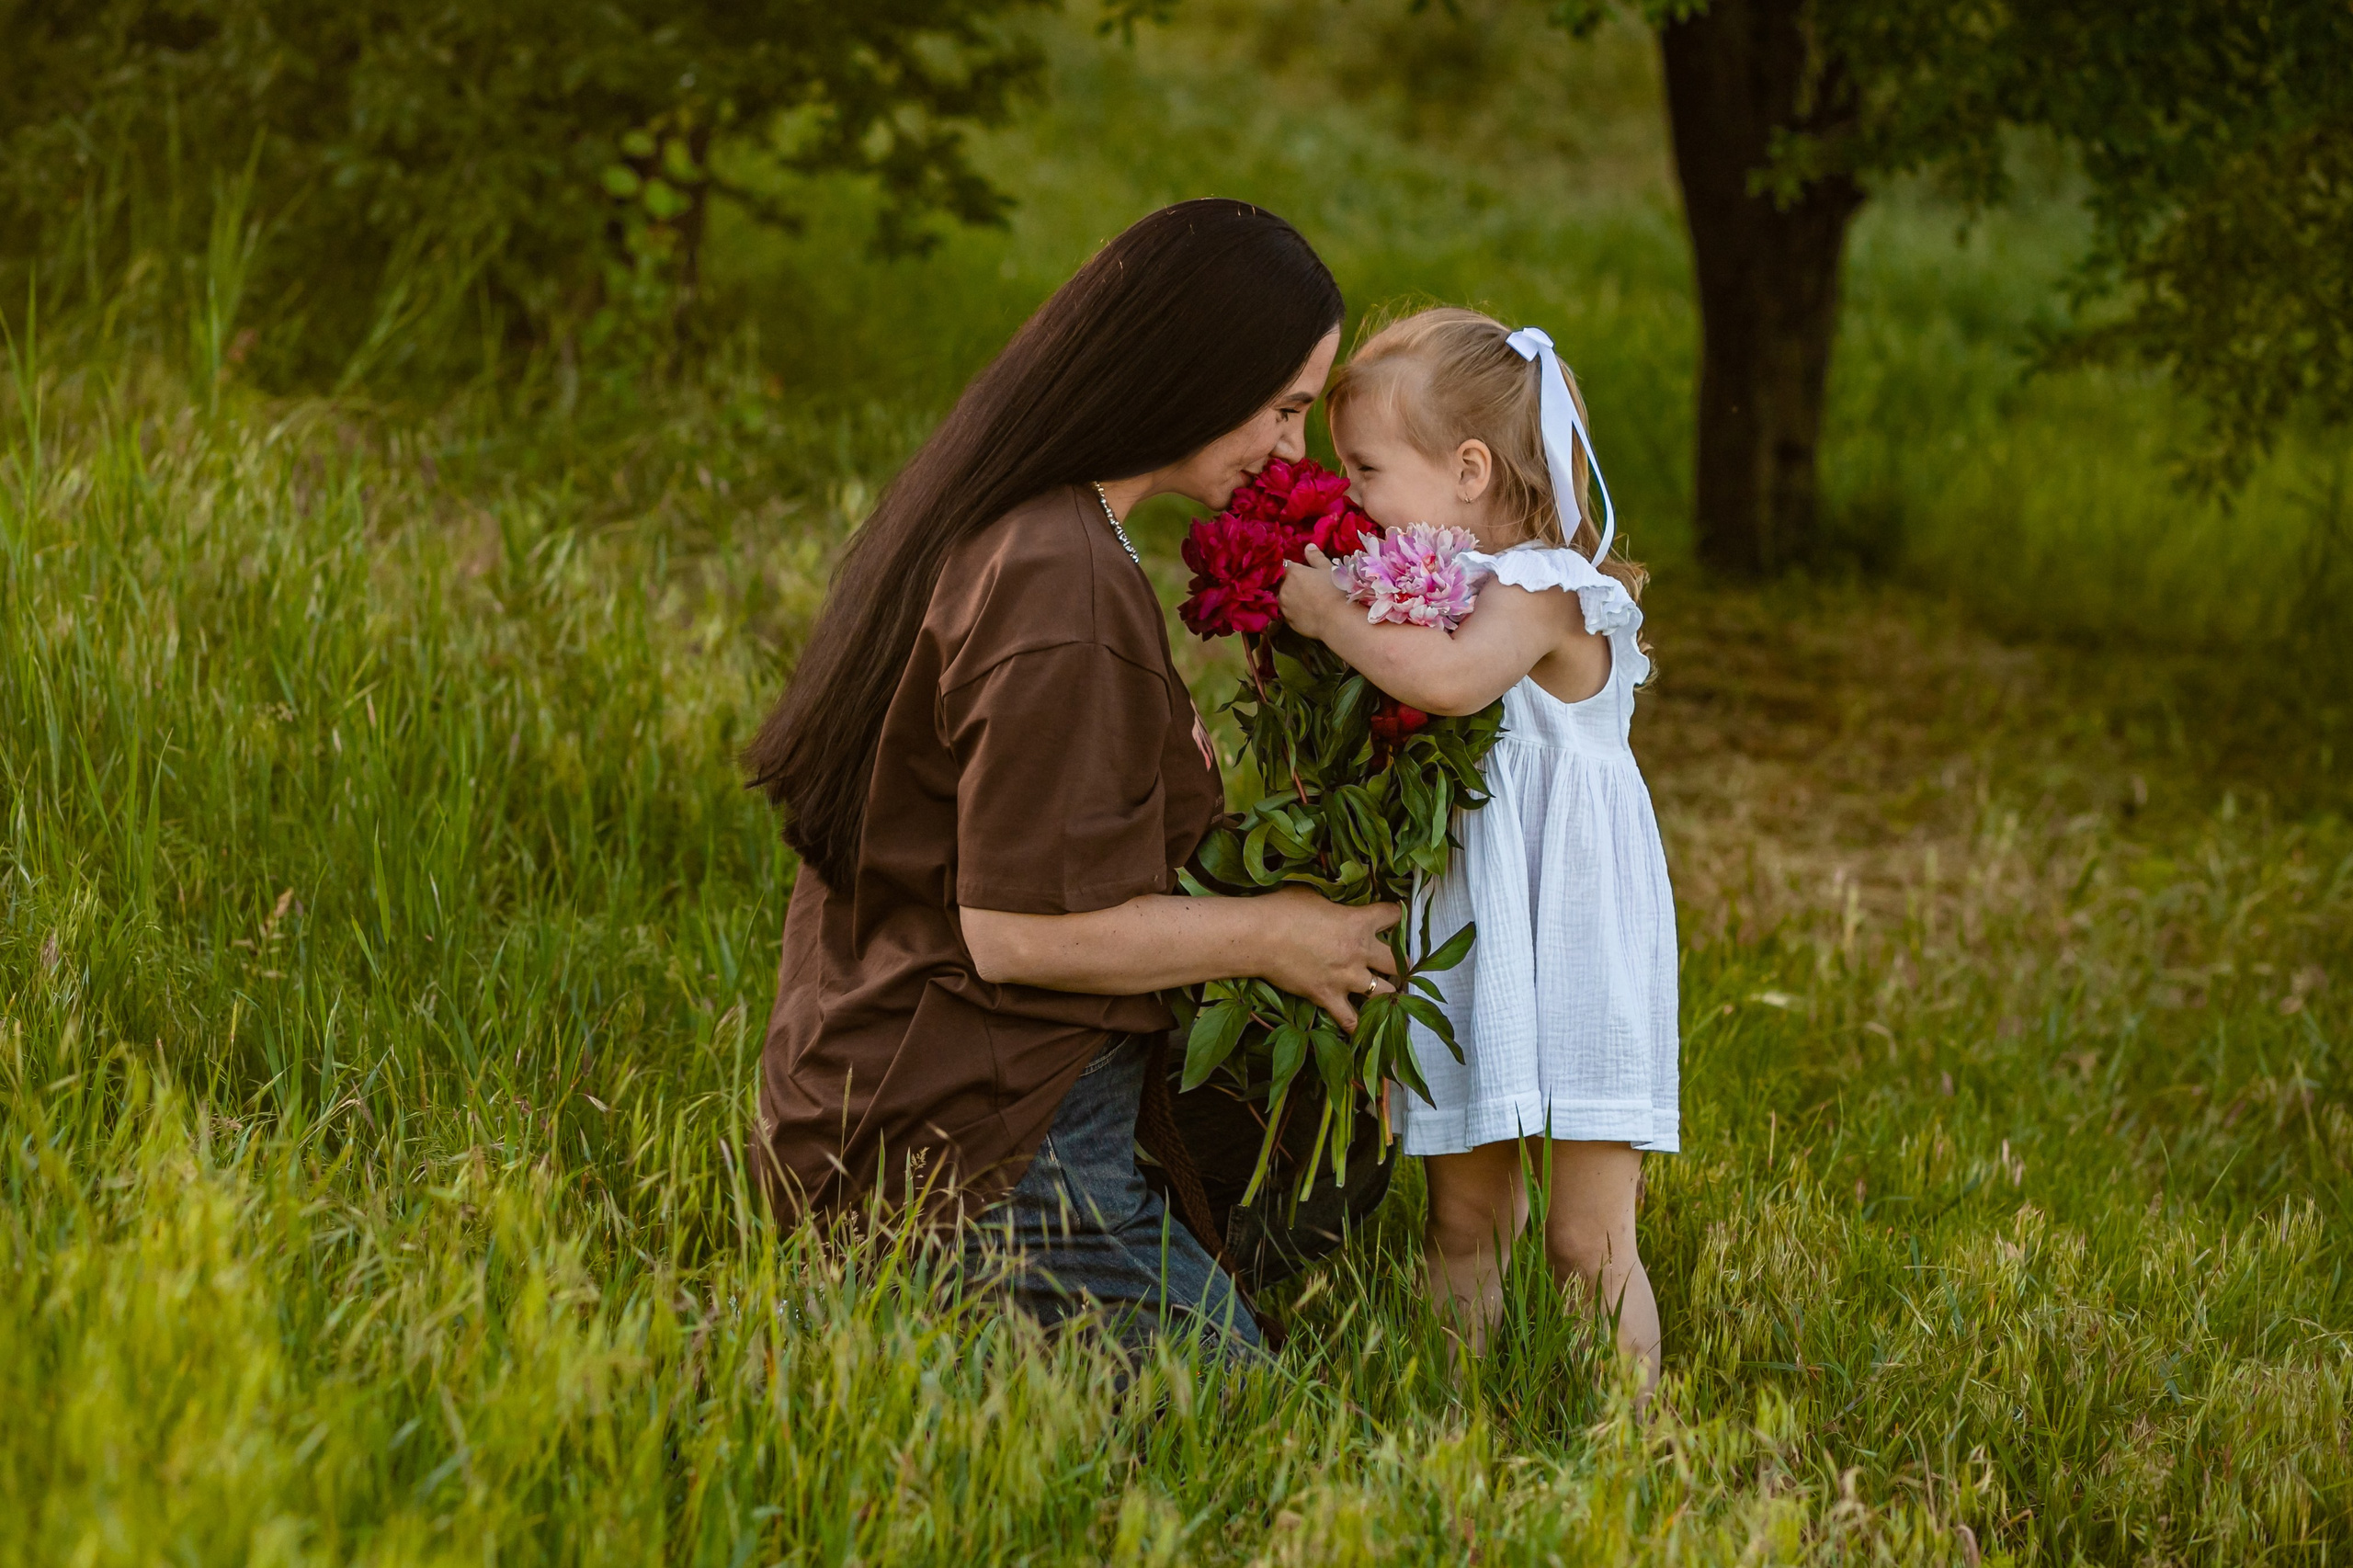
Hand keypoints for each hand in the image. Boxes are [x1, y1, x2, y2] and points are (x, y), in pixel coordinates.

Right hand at [1252, 884, 1399, 1029]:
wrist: (1259, 936)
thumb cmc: (1283, 909)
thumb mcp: (1314, 894)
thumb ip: (1334, 902)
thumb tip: (1336, 900)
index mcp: (1359, 922)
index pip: (1393, 915)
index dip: (1395, 914)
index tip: (1393, 916)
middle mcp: (1360, 952)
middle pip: (1398, 961)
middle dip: (1399, 962)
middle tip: (1395, 963)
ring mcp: (1346, 978)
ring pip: (1384, 993)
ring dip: (1387, 993)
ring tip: (1387, 994)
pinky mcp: (1328, 997)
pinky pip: (1350, 1019)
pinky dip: (1357, 1025)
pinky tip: (1363, 1027)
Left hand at [1279, 545, 1350, 642]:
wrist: (1337, 619)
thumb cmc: (1335, 590)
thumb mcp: (1328, 569)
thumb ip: (1316, 557)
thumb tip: (1308, 546)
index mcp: (1293, 573)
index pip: (1284, 565)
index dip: (1290, 567)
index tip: (1297, 570)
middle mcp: (1283, 588)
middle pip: (1282, 583)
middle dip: (1290, 583)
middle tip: (1306, 587)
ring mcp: (1284, 606)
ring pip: (1283, 599)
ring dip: (1290, 598)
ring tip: (1306, 601)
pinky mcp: (1287, 622)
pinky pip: (1287, 614)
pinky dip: (1293, 612)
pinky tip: (1306, 613)